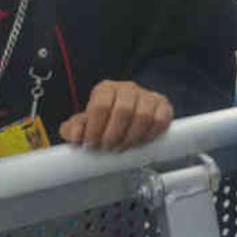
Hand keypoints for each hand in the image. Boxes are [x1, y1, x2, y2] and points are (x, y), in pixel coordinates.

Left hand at [59, 81, 173, 151]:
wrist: (127, 116)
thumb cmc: (105, 120)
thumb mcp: (86, 123)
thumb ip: (74, 129)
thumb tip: (75, 136)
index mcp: (106, 89)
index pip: (100, 105)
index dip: (95, 128)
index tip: (92, 144)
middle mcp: (127, 89)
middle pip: (123, 110)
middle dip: (113, 135)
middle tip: (108, 148)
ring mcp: (147, 96)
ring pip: (143, 116)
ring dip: (131, 137)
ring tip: (122, 147)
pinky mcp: (163, 105)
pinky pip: (160, 120)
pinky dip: (150, 135)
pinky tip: (140, 142)